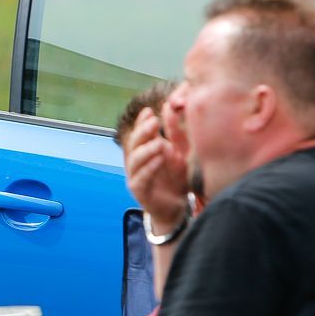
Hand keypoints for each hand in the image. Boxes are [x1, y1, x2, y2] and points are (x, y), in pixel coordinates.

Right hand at [124, 107, 190, 227]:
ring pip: (134, 160)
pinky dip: (149, 168)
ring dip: (146, 150)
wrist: (177, 207)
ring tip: (159, 143)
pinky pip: (141, 178)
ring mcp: (135, 176)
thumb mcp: (181, 153)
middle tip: (154, 122)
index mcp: (144, 151)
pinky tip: (159, 160)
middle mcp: (136, 162)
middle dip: (142, 132)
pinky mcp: (139, 191)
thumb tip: (171, 108)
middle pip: (133, 144)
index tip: (149, 112)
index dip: (141, 122)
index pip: (139, 133)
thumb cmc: (177, 179)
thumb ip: (177, 134)